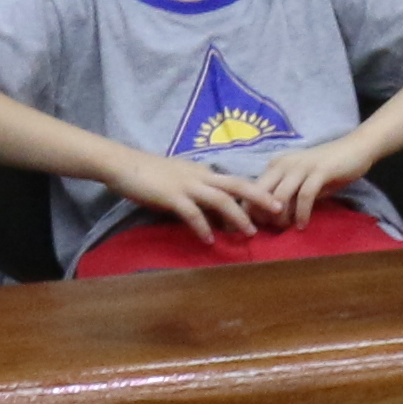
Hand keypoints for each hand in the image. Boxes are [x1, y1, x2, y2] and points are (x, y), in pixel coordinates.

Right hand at [104, 151, 275, 243]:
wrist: (123, 164)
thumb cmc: (151, 173)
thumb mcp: (181, 178)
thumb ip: (199, 190)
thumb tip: (215, 211)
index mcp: (205, 171)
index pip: (236, 181)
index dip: (255, 192)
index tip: (272, 204)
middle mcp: (201, 176)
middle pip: (238, 185)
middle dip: (261, 197)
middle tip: (279, 210)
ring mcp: (187, 185)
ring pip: (220, 200)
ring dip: (237, 217)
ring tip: (249, 233)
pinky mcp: (171, 196)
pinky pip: (192, 213)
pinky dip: (203, 226)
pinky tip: (210, 239)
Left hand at [241, 133, 382, 216]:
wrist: (357, 148)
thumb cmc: (330, 168)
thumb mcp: (303, 182)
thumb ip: (288, 196)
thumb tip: (273, 219)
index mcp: (276, 165)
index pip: (252, 190)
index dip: (251, 210)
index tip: (257, 227)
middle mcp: (284, 164)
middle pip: (260, 194)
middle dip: (263, 216)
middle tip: (274, 229)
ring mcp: (301, 166)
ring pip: (279, 197)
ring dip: (282, 218)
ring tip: (289, 227)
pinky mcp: (319, 171)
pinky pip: (304, 196)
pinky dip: (302, 214)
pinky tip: (303, 225)